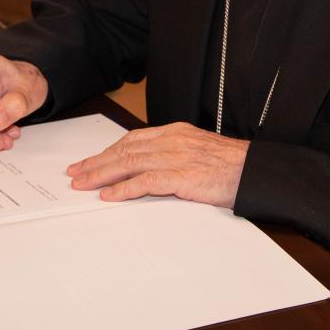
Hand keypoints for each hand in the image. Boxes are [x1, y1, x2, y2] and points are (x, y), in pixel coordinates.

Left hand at [66, 122, 248, 207]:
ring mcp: (175, 157)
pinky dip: (124, 190)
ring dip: (102, 175)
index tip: (90, 162)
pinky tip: (110, 196)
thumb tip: (149, 170)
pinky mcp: (181, 175)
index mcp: (174, 133)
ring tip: (84, 185)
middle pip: (124, 150)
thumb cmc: (229, 165)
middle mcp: (171, 141)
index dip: (107, 152)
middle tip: (76, 174)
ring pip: (129, 164)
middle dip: (97, 163)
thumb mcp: (197, 153)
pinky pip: (145, 182)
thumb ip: (173, 156)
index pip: (132, 140)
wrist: (253, 170)